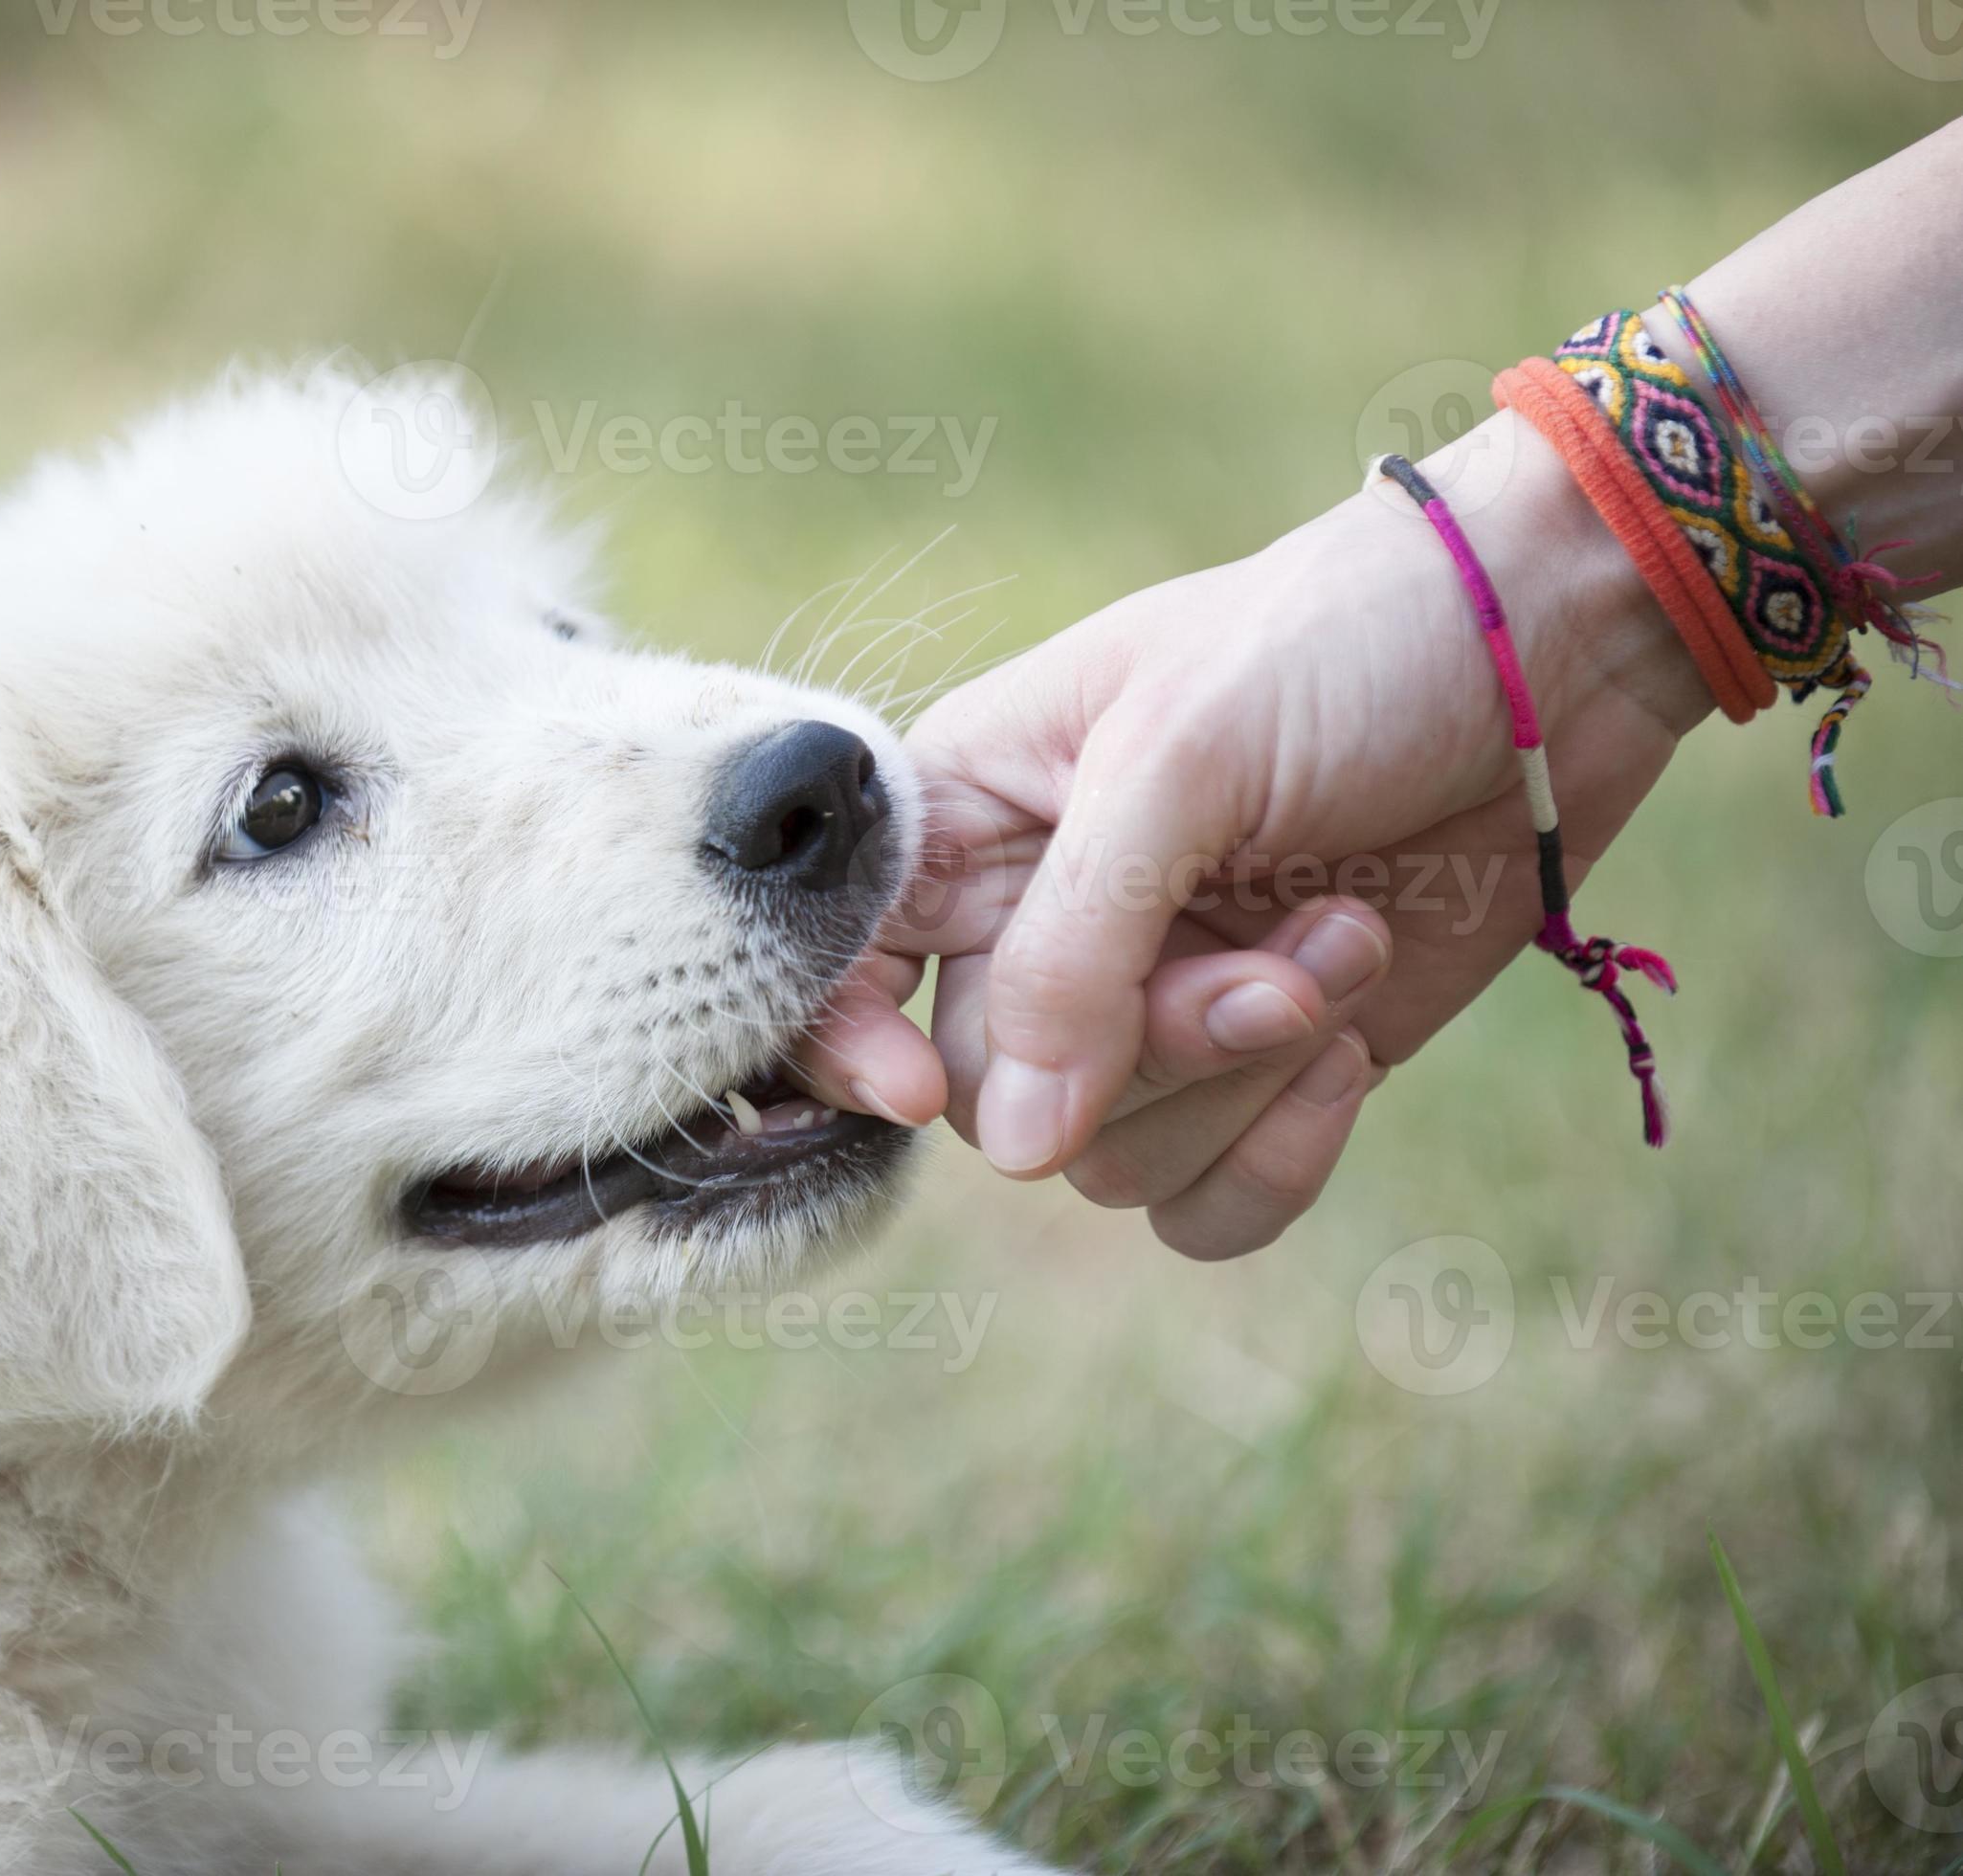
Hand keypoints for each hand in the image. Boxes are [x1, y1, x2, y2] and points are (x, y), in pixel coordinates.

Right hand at [804, 415, 1713, 1254]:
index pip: (842, 971)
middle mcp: (1037, 929)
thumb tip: (1016, 1148)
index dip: (850, 1047)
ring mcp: (1150, 1012)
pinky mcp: (1260, 1074)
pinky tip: (1354, 1047)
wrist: (1552, 649)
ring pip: (1109, 1165)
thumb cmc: (1340, 645)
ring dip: (1243, 1080)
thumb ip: (1076, 948)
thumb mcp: (1184, 759)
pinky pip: (1207, 1207)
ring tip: (1342, 943)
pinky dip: (1280, 1157)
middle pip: (1002, 1100)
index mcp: (969, 819)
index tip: (917, 1090)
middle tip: (1279, 961)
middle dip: (1152, 1050)